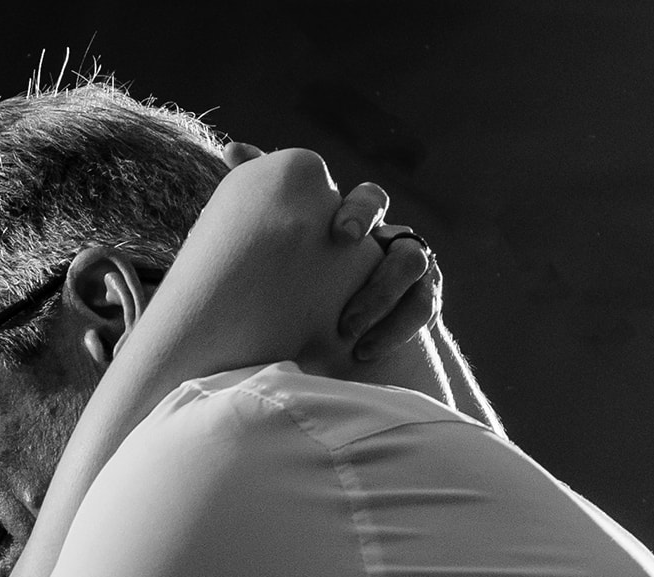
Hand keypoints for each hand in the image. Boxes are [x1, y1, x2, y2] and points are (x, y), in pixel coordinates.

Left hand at [223, 141, 441, 361]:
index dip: (362, 212)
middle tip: (351, 306)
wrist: (326, 330)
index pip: (372, 200)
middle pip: (403, 238)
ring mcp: (412, 277)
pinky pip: (421, 312)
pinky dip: (393, 330)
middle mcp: (391, 244)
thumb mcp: (283, 236)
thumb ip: (262, 193)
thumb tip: (232, 148)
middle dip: (380, 261)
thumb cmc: (299, 273)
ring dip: (381, 300)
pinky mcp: (420, 308)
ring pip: (414, 273)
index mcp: (360, 223)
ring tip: (346, 330)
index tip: (341, 235)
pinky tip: (362, 351)